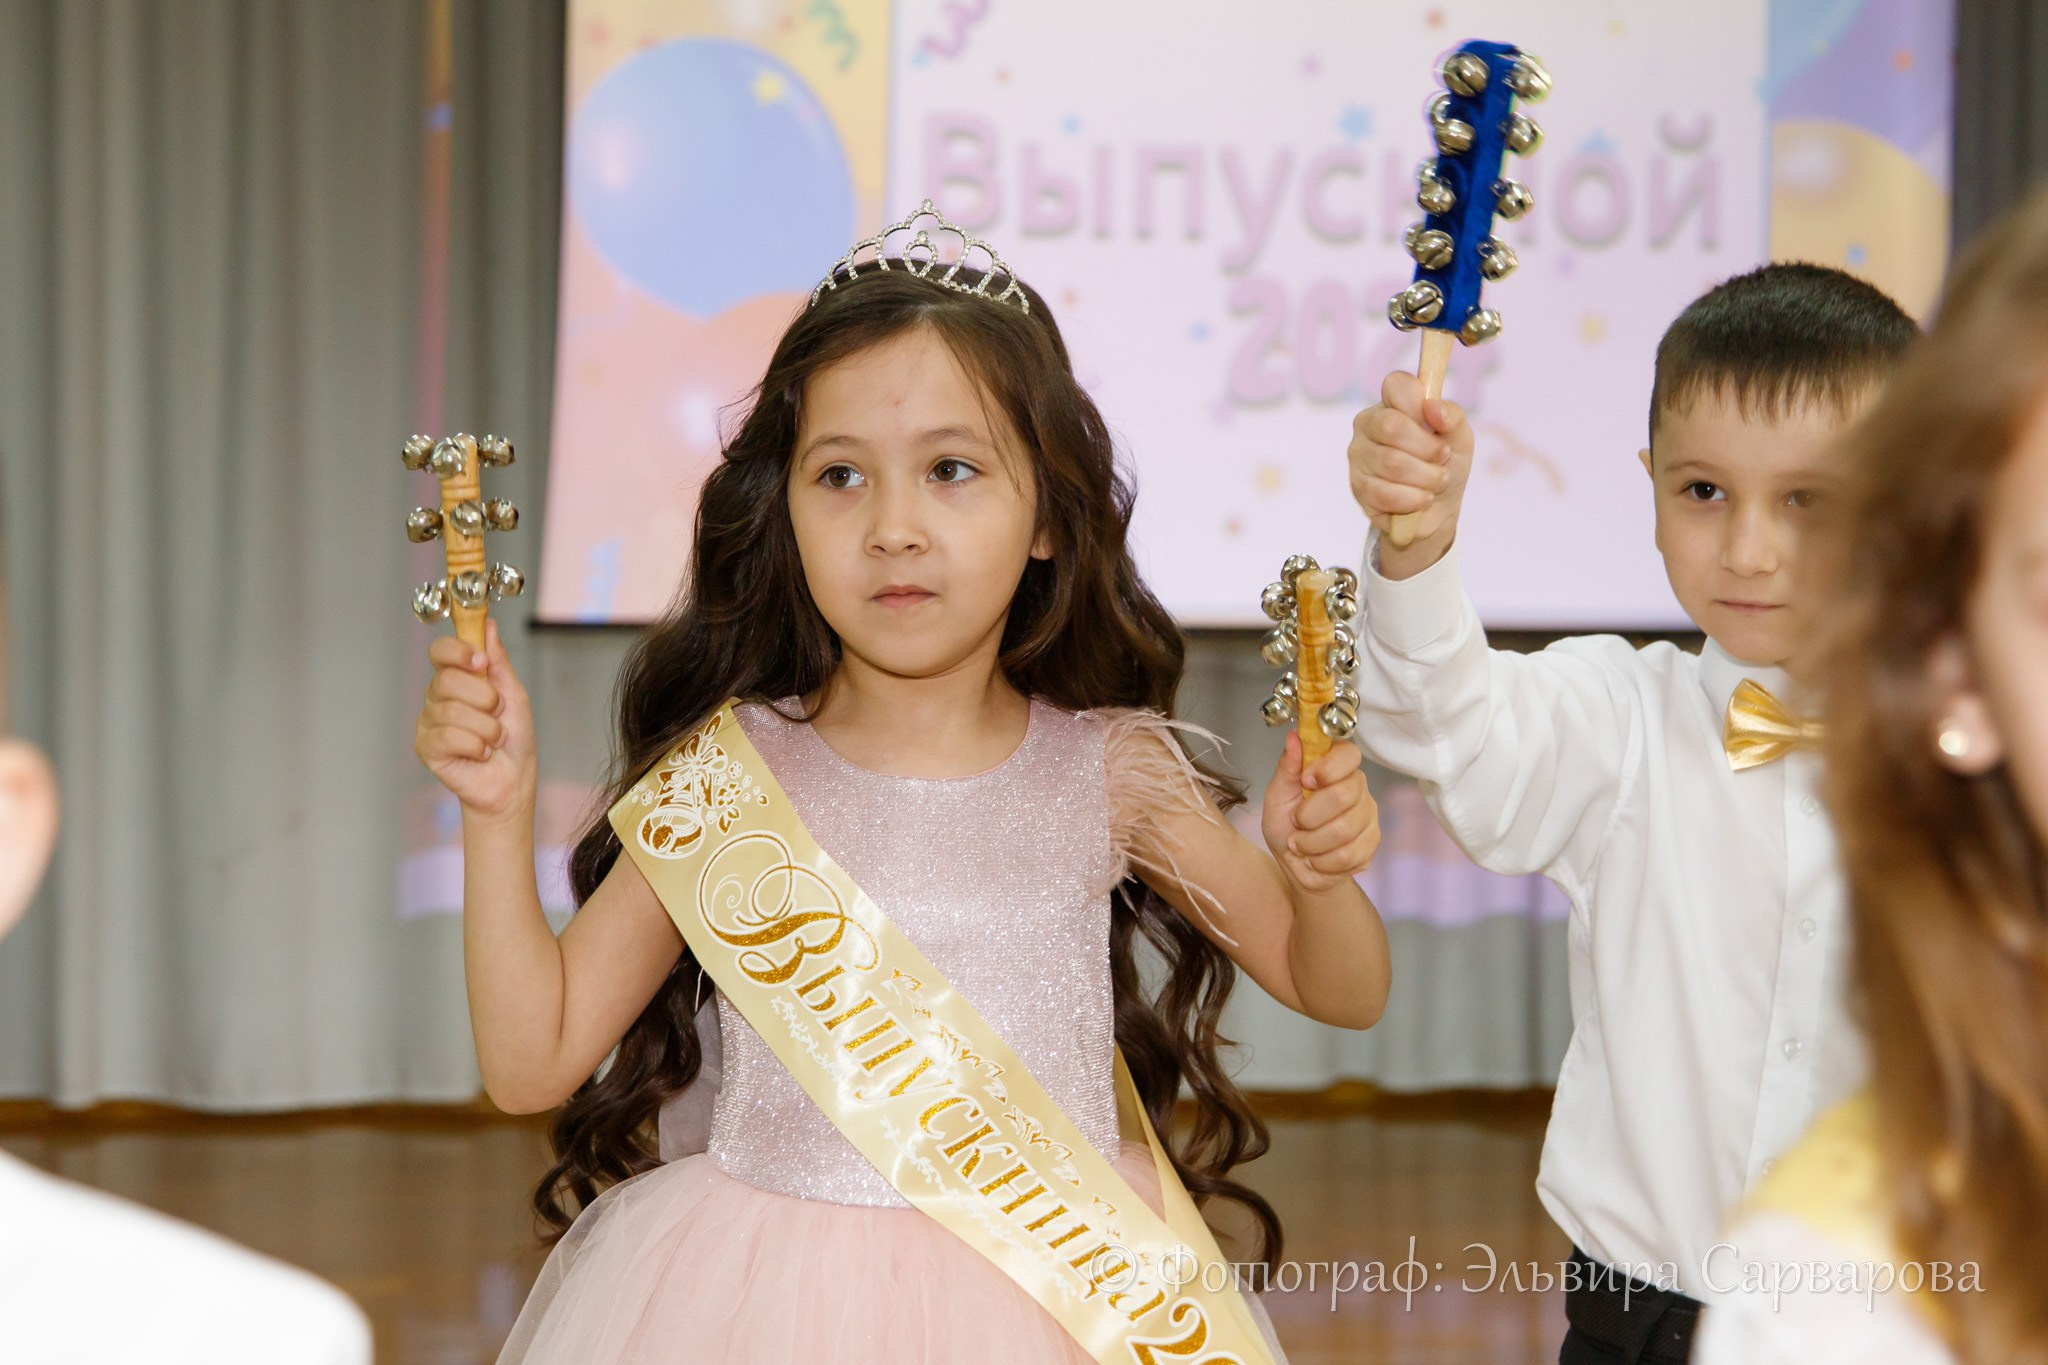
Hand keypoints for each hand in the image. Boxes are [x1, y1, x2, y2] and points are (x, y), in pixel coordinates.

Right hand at [413, 619, 536, 824]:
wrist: (513, 779)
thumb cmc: (513, 738)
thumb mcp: (513, 694)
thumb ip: (498, 662)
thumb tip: (488, 626)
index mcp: (456, 679)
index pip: (440, 651)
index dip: (457, 651)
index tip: (480, 661)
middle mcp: (437, 697)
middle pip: (447, 680)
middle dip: (484, 698)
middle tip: (497, 713)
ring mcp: (428, 722)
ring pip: (452, 711)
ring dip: (487, 728)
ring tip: (495, 739)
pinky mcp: (426, 748)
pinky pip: (448, 737)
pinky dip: (475, 746)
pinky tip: (481, 753)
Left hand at [1261, 733, 1380, 893]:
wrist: (1297, 866)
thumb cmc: (1286, 826)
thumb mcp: (1277, 796)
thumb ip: (1287, 768)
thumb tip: (1293, 737)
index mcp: (1336, 767)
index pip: (1349, 754)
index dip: (1327, 769)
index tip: (1306, 781)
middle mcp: (1358, 786)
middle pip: (1343, 796)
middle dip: (1309, 816)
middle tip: (1296, 822)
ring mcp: (1369, 815)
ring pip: (1344, 831)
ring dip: (1311, 843)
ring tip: (1301, 843)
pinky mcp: (1372, 843)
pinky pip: (1348, 855)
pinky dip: (1322, 861)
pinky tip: (1316, 858)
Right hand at [1347, 371, 1474, 576]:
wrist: (1438, 508)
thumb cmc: (1445, 464)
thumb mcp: (1459, 437)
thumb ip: (1452, 416)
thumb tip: (1432, 408)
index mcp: (1391, 403)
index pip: (1395, 384)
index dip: (1418, 404)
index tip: (1436, 423)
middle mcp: (1367, 424)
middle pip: (1391, 426)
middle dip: (1428, 448)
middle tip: (1442, 458)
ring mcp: (1358, 456)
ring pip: (1391, 463)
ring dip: (1426, 477)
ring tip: (1437, 482)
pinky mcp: (1358, 487)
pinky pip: (1385, 493)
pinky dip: (1413, 499)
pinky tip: (1422, 499)